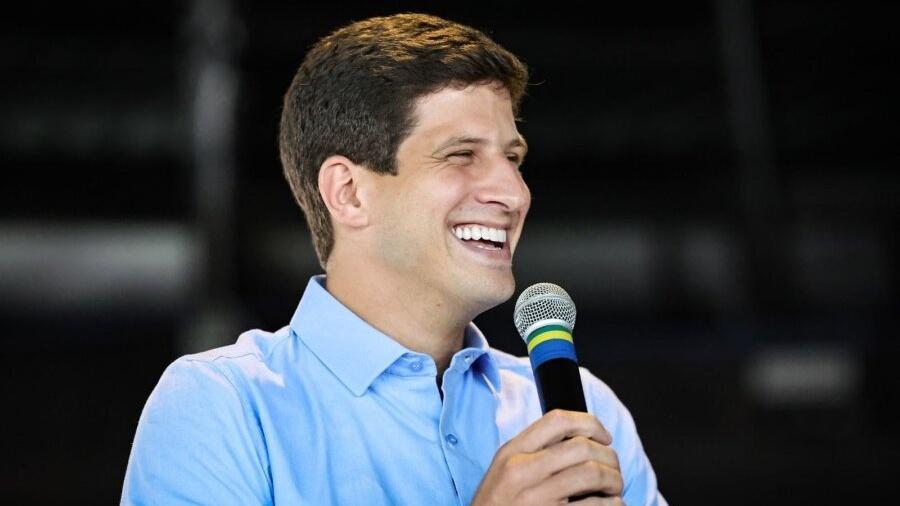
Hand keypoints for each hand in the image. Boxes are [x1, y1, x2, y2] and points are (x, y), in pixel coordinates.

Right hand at [472, 409, 622, 504]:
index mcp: (512, 452)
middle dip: (609, 456)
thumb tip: (580, 437)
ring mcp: (538, 499)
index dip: (589, 423)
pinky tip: (611, 505)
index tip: (604, 436)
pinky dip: (613, 504)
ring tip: (614, 487)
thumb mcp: (504, 469)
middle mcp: (523, 472)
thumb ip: (534, 450)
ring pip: (593, 474)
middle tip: (614, 467)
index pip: (557, 421)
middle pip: (582, 447)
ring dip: (614, 480)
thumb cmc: (497, 504)